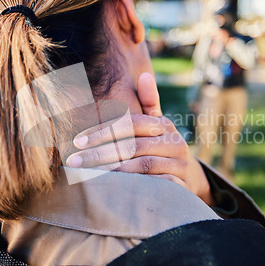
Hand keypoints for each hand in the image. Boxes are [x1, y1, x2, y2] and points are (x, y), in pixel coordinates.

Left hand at [66, 73, 211, 204]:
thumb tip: (145, 75)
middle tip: (74, 161)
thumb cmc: (161, 148)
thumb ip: (148, 103)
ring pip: (143, 166)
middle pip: (133, 146)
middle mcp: (174, 143)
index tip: (77, 140)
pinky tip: (113, 191)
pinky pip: (155, 187)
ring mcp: (179, 165)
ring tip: (88, 175)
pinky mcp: (181, 187)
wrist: (189, 178)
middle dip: (100, 154)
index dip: (103, 131)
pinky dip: (134, 188)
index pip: (131, 124)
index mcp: (164, 125)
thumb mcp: (156, 126)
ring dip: (114, 171)